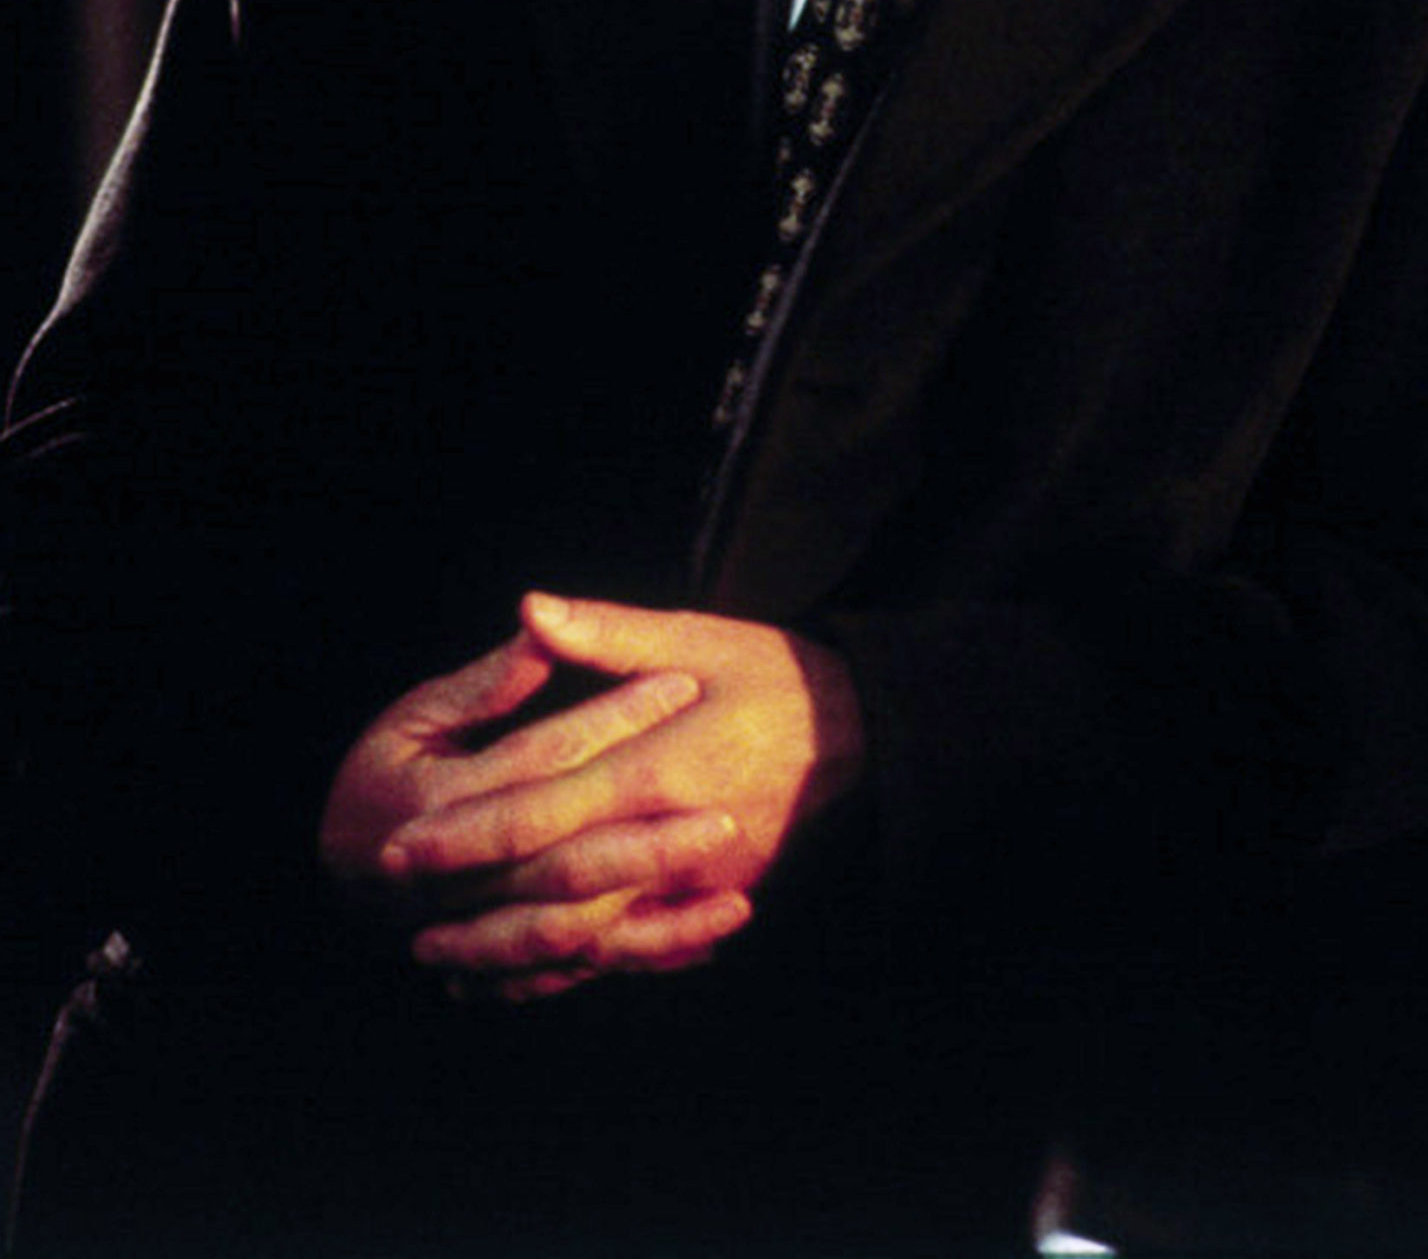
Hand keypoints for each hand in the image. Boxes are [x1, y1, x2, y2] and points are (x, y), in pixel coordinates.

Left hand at [378, 597, 865, 998]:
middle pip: (555, 885)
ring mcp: (700, 879)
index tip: (404, 839)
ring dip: (513, 951)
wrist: (867, 734)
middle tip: (400, 906)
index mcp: (662, 763)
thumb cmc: (774, 674)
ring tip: (445, 957)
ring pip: (589, 934)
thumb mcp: (697, 637)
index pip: (545, 806)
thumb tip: (529, 611)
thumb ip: (607, 635)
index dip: (469, 828)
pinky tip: (524, 977)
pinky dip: (575, 968)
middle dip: (473, 900)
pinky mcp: (715, 900)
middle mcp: (678, 833)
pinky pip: (634, 948)